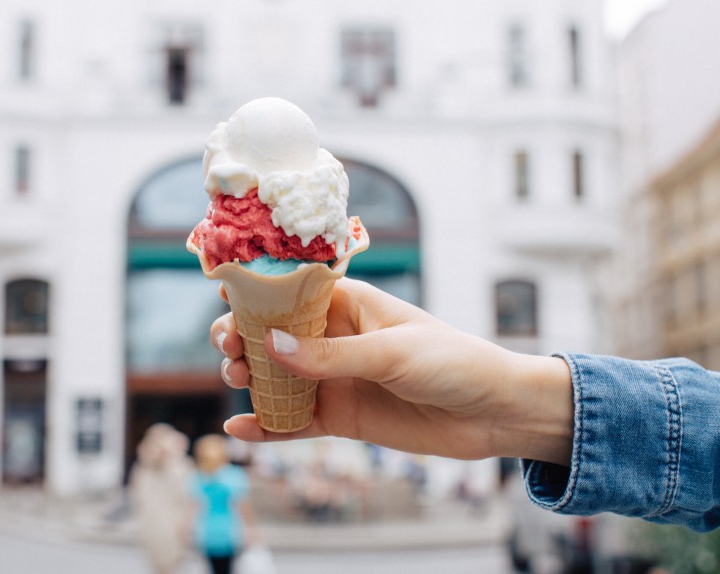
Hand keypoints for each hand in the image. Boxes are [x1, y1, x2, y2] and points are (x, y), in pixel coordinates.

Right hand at [212, 278, 572, 465]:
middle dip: (245, 337)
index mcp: (350, 304)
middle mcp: (335, 339)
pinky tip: (239, 427)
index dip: (257, 293)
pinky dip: (266, 425)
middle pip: (274, 334)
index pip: (293, 291)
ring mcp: (335, 378)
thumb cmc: (453, 362)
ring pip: (277, 376)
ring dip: (251, 377)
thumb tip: (271, 345)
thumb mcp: (392, 352)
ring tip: (238, 379)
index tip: (226, 297)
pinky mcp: (340, 417)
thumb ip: (331, 354)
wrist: (493, 413)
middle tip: (230, 347)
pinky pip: (294, 421)